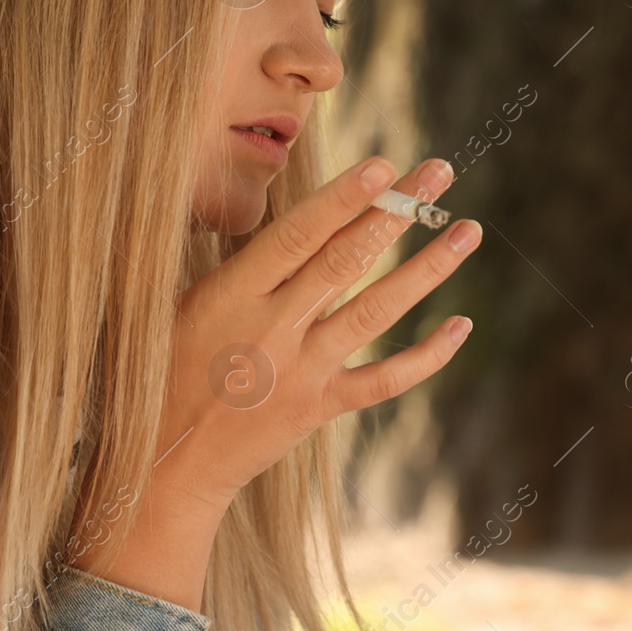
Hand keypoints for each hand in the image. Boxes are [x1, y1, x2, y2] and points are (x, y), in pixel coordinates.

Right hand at [79, 155, 480, 608]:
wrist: (164, 465)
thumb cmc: (165, 370)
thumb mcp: (179, 305)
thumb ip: (236, 266)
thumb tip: (291, 219)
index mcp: (231, 295)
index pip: (299, 235)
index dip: (345, 198)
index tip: (386, 165)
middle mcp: (272, 329)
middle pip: (347, 259)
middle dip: (398, 211)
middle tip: (441, 170)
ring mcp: (300, 371)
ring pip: (376, 311)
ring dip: (428, 268)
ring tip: (468, 230)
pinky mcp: (319, 407)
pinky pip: (383, 380)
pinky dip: (426, 356)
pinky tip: (461, 325)